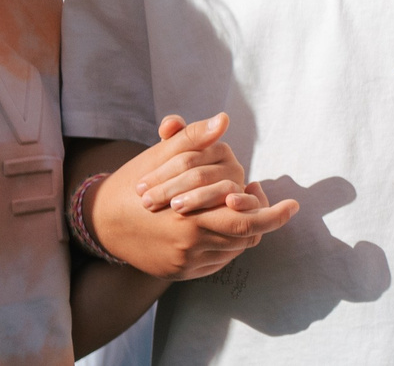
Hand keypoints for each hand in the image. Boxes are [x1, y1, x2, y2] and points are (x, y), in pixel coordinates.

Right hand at [92, 113, 300, 279]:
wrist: (99, 221)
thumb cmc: (134, 183)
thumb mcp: (160, 157)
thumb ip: (193, 139)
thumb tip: (222, 119)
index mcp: (188, 219)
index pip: (246, 221)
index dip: (273, 215)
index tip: (293, 205)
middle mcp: (188, 247)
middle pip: (244, 238)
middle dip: (264, 221)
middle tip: (278, 206)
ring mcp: (182, 264)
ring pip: (232, 250)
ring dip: (243, 230)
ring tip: (243, 206)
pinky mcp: (177, 273)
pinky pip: (216, 261)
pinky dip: (226, 243)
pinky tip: (223, 222)